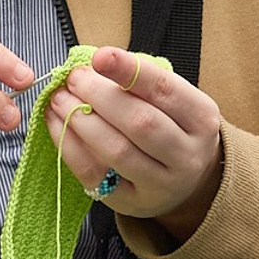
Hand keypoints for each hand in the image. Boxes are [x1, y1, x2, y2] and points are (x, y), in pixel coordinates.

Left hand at [50, 46, 222, 239]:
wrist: (184, 181)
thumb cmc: (171, 129)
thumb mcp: (171, 103)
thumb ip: (140, 83)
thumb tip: (94, 63)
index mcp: (202, 119)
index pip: (165, 90)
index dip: (129, 71)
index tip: (99, 56)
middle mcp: (187, 155)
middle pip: (140, 122)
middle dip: (99, 95)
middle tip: (73, 78)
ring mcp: (161, 184)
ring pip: (117, 150)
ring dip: (81, 120)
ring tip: (59, 99)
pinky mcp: (131, 202)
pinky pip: (94, 173)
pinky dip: (70, 145)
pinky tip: (57, 124)